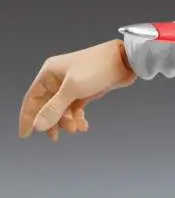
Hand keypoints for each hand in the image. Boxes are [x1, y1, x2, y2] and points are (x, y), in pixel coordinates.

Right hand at [19, 40, 136, 140]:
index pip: (32, 98)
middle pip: (47, 106)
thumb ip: (54, 108)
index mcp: (50, 73)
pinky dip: (78, 117)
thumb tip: (38, 125)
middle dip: (52, 121)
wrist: (126, 60)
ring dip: (67, 121)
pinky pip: (76, 107)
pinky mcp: (86, 90)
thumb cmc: (98, 67)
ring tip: (76, 129)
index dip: (27, 117)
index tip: (25, 134)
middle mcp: (58, 78)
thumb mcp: (73, 88)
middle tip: (56, 136)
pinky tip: (83, 126)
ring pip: (63, 109)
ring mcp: (73, 85)